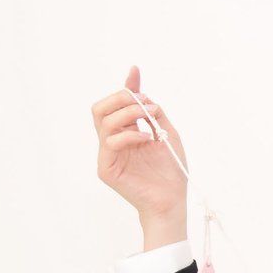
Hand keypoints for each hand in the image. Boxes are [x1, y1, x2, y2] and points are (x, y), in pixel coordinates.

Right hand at [91, 65, 188, 219]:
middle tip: (144, 102)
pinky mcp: (106, 168)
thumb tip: (144, 92)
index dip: (125, 87)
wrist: (172, 201)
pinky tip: (146, 138)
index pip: (117, 105)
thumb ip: (155, 113)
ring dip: (128, 112)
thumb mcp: (168, 134)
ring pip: (103, 120)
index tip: (135, 71)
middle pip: (100, 108)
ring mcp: (108, 154)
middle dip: (121, 98)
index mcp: (126, 133)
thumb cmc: (171, 171)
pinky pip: (109, 142)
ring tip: (148, 117)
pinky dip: (128, 134)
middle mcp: (113, 141)